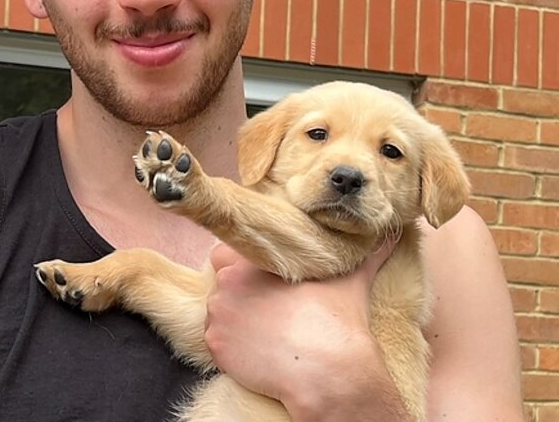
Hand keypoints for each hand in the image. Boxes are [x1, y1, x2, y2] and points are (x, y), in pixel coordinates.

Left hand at [204, 242, 407, 421]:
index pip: (226, 253)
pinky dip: (230, 346)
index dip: (242, 264)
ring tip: (263, 330)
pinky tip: (256, 349)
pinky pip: (217, 342)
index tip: (261, 278)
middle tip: (267, 307)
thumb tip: (390, 234)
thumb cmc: (336, 321)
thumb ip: (366, 254)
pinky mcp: (216, 347)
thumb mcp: (351, 279)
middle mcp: (227, 284)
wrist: (326, 372)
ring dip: (233, 318)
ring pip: (218, 312)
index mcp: (252, 262)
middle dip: (239, 291)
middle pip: (222, 282)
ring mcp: (219, 317)